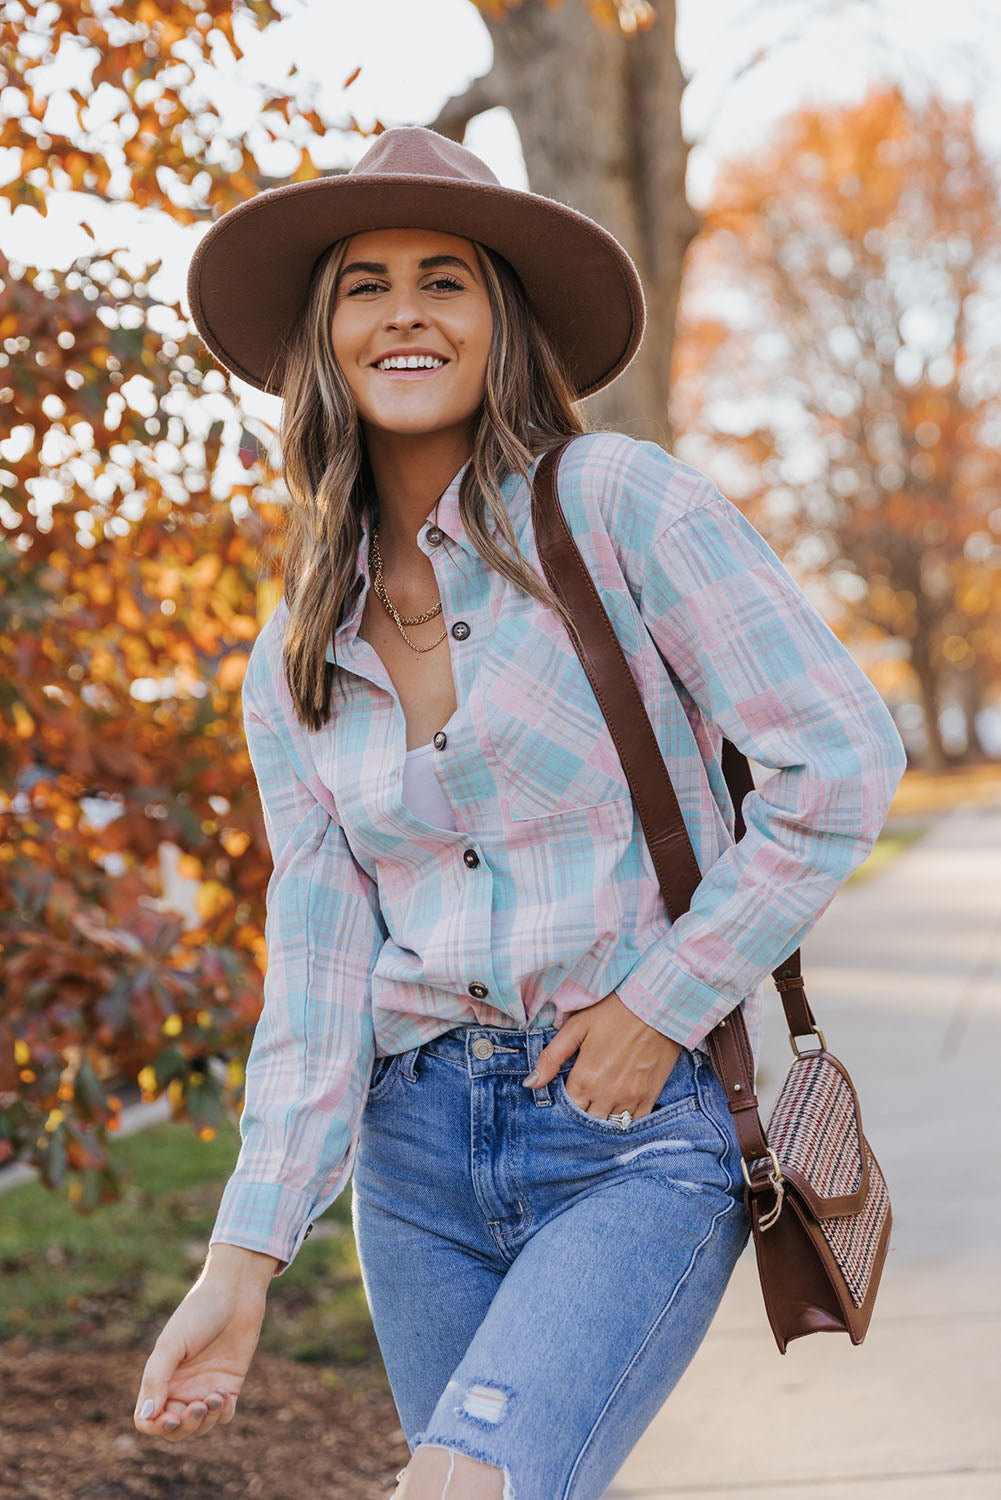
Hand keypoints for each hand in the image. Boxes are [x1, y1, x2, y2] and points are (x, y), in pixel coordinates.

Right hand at [133, 1264, 267, 1440]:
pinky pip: (224, 1416)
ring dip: (205, 1421)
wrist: (235, 1293)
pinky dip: (222, 1414)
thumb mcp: (171, 1343)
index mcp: (161, 1378)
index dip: (157, 1426)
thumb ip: (155, 1378)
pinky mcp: (230, 1385)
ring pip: (200, 1426)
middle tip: (197, 1405)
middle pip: (175, 1429)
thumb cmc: (198, 1312)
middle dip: (185, 1426)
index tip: (172, 1416)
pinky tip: (224, 1394)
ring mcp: (206, 1387)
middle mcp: (181, 1387)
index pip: (148, 1419)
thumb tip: (147, 1415)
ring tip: (214, 1396)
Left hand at [523, 989, 683, 1120]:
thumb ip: (552, 1057)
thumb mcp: (577, 1026)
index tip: (567, 1094)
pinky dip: (624, 1121)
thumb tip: (530, 1083)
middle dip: (582, 1113)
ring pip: (609, 1126)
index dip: (564, 1105)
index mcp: (586, 1078)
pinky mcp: (650, 1097)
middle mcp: (607, 1094)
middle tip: (583, 1099)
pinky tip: (619, 1108)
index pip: (567, 1109)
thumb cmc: (615, 1012)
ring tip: (599, 1104)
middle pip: (587, 1121)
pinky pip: (634, 1124)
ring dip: (602, 1119)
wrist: (658, 1006)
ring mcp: (630, 1098)